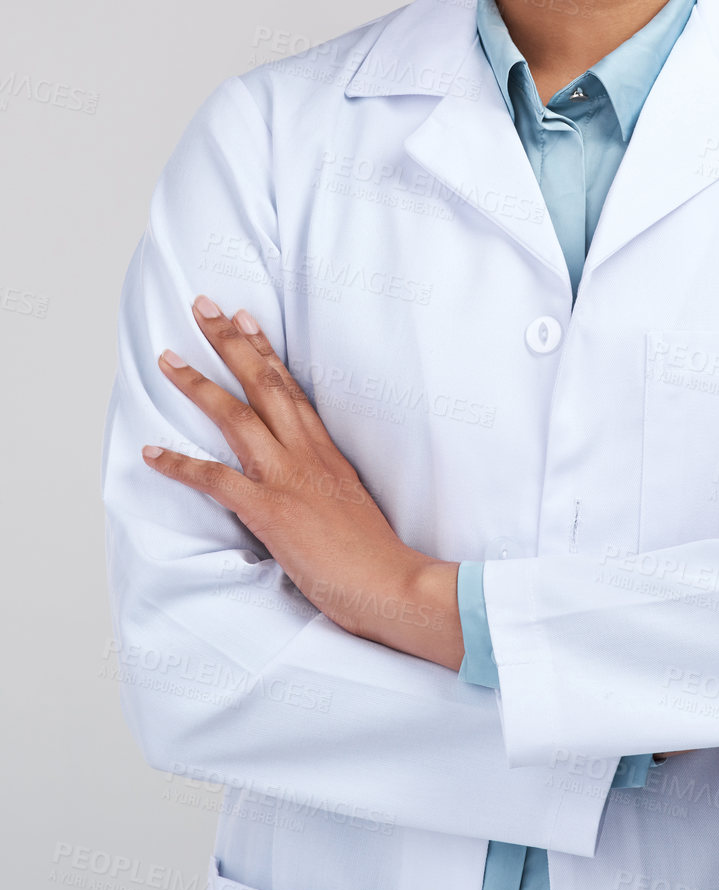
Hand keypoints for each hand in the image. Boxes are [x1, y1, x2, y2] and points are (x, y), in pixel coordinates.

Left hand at [141, 296, 463, 665]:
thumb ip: (323, 485)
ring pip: (237, 418)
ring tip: (167, 359)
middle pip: (263, 385)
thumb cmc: (374, 556)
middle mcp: (307, 455)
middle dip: (229, 342)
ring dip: (197, 385)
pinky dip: (181, 466)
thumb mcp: (350, 504)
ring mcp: (289, 479)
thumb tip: (304, 483)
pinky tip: (153, 454)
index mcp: (327, 453)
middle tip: (202, 306)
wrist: (392, 583)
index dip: (265, 350)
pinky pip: (217, 481)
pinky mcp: (272, 511)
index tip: (244, 318)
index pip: (291, 388)